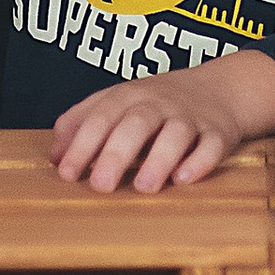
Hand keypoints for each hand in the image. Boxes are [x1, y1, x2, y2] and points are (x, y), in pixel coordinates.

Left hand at [51, 51, 274, 193]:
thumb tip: (53, 156)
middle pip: (136, 123)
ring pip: (176, 134)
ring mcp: (190, 118)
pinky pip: (211, 146)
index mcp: (129, 96)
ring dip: (159, 159)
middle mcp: (159, 104)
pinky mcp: (218, 134)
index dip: (82, 145)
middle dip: (117, 153)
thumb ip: (81, 122)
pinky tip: (183, 179)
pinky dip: (199, 162)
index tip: (67, 173)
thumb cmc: (157, 102)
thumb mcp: (117, 101)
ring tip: (144, 187)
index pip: (101, 116)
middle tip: (101, 185)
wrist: (221, 87)